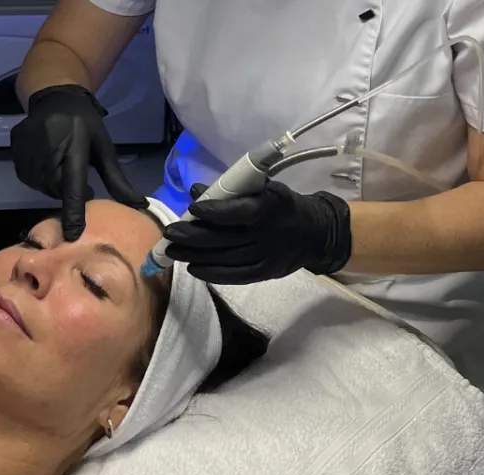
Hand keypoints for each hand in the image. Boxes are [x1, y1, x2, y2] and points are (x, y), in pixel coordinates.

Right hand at [11, 84, 147, 240]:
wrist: (55, 96)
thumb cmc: (84, 125)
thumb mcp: (104, 148)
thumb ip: (117, 180)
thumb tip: (139, 205)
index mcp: (75, 147)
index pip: (72, 187)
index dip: (73, 212)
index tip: (73, 235)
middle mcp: (48, 147)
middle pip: (55, 189)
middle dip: (65, 191)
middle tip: (75, 178)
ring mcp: (28, 146)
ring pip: (39, 185)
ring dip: (51, 186)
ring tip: (60, 169)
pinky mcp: (16, 146)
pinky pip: (26, 176)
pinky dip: (37, 178)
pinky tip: (46, 165)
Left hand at [163, 181, 352, 283]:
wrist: (314, 233)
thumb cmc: (281, 206)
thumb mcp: (264, 189)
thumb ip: (231, 190)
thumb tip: (196, 190)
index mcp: (270, 206)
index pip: (239, 212)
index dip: (215, 212)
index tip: (193, 209)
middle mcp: (267, 234)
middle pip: (224, 239)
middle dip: (192, 237)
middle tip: (169, 234)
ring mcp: (265, 257)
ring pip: (224, 258)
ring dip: (194, 255)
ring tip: (171, 250)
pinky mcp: (263, 274)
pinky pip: (233, 276)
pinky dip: (210, 273)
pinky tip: (192, 267)